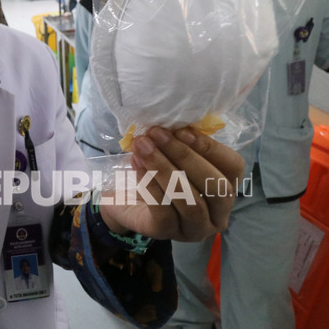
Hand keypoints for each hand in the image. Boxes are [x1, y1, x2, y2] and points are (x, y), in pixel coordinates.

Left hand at [99, 126, 244, 241]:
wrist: (126, 201)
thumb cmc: (158, 174)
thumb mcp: (173, 156)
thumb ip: (182, 143)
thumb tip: (174, 124)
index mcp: (227, 188)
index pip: (233, 168)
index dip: (211, 148)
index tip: (182, 130)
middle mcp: (218, 213)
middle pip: (214, 186)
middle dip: (184, 156)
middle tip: (156, 133)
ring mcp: (195, 228)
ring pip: (190, 201)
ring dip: (164, 169)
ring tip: (143, 146)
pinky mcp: (168, 233)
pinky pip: (164, 211)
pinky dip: (150, 185)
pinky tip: (137, 165)